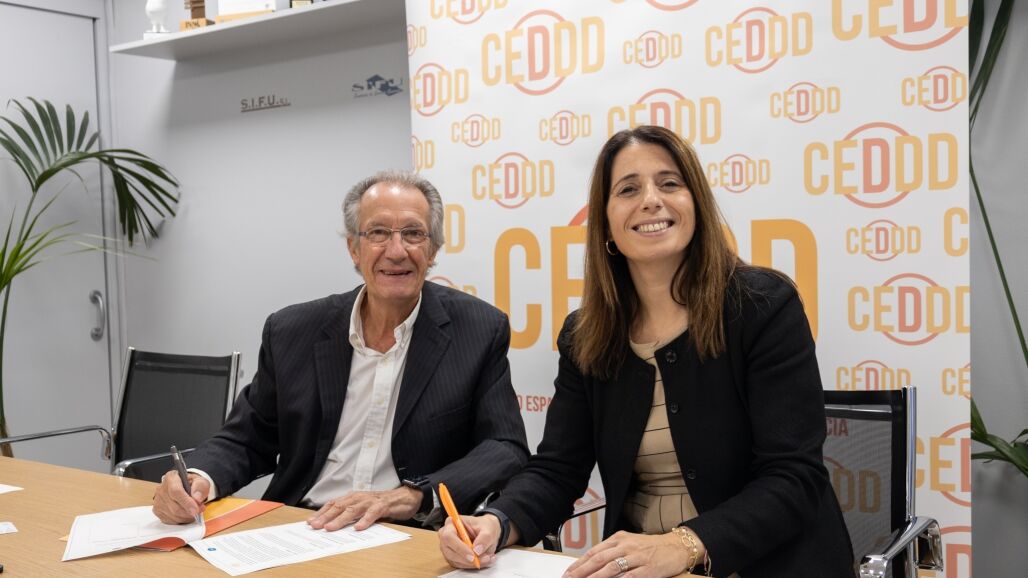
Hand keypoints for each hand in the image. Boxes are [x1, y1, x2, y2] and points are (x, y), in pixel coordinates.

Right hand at [153, 471, 208, 523]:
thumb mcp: (201, 481)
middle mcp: (162, 489)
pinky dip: (181, 520)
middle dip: (189, 512)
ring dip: (186, 517)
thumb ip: (201, 487)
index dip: (186, 502)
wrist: (187, 488)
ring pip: (172, 515)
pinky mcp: (158, 511)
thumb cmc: (193, 484)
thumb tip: (197, 498)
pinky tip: (186, 515)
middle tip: (199, 510)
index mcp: (171, 478)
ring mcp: (158, 501)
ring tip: (194, 512)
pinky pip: (170, 520)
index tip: (196, 509)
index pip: (176, 491)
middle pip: (174, 506)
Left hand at [307, 486, 420, 530]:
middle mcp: (360, 497)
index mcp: (354, 497)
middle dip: (326, 516)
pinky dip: (365, 520)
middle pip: (339, 506)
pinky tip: (358, 528)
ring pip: (352, 510)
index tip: (310, 521)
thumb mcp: (363, 507)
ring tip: (330, 528)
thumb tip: (332, 525)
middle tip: (315, 526)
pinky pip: (372, 513)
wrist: (404, 497)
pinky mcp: (383, 506)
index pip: (334, 504)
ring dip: (340, 519)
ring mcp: (371, 501)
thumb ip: (351, 514)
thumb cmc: (382, 504)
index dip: (321, 512)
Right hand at [439, 515, 500, 568]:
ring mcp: (448, 548)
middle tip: (484, 559)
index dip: (459, 547)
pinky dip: (472, 565)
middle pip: (449, 552)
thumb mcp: (488, 529)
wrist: (486, 532)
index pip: (449, 536)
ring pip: (455, 561)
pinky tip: (484, 560)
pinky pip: (460, 565)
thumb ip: (484, 538)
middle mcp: (446, 537)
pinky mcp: (452, 558)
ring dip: (472, 563)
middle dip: (467, 559)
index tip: (472, 555)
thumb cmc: (484, 527)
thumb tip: (477, 550)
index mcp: (451, 523)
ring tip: (487, 558)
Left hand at [563, 530, 696, 577]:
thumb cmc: (651, 547)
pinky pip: (631, 577)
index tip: (568, 573)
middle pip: (598, 559)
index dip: (579, 564)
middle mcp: (625, 546)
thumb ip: (612, 552)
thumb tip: (592, 564)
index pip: (594, 552)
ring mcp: (637, 557)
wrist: (676, 546)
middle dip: (581, 572)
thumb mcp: (629, 543)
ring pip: (611, 568)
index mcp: (618, 539)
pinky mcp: (648, 569)